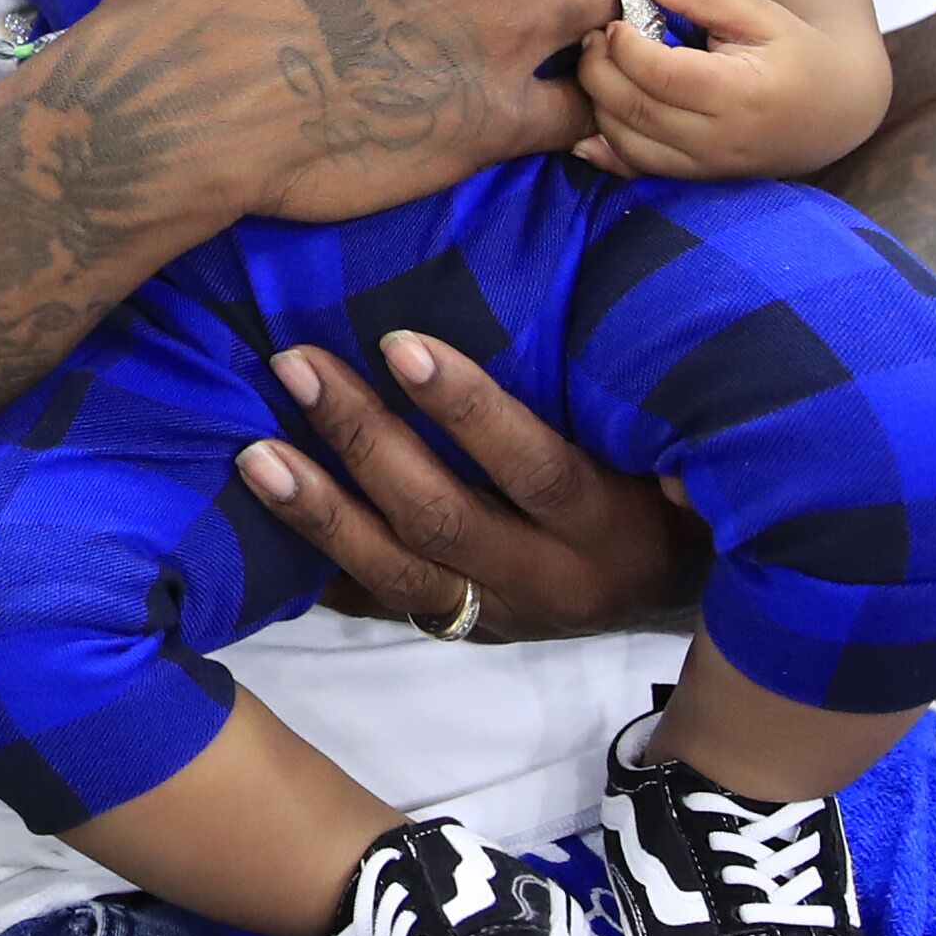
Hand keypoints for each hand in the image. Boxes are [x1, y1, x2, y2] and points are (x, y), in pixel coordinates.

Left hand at [235, 329, 704, 638]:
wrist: (682, 596)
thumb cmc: (672, 485)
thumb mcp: (679, 447)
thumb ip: (648, 395)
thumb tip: (635, 303)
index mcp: (609, 525)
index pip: (535, 467)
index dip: (468, 410)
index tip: (399, 340)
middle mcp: (549, 580)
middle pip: (442, 517)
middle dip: (363, 441)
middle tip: (296, 364)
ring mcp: (496, 615)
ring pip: (395, 572)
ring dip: (318, 511)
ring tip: (253, 451)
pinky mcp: (459, 632)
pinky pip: (377, 606)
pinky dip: (317, 569)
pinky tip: (253, 527)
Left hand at [573, 0, 883, 179]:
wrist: (834, 110)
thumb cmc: (797, 53)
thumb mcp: (759, 13)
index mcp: (739, 93)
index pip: (659, 75)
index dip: (624, 46)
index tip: (613, 20)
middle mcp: (720, 138)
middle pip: (634, 109)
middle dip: (599, 70)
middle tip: (592, 37)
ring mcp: (707, 165)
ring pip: (627, 143)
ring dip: (597, 105)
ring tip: (600, 65)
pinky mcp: (697, 178)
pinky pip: (637, 171)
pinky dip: (604, 151)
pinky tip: (585, 127)